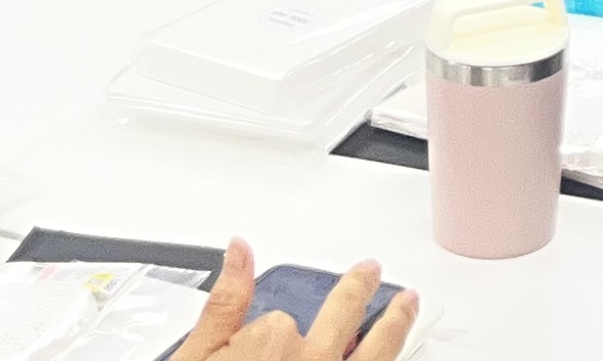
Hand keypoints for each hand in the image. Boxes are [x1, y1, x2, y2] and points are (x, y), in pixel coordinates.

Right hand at [170, 240, 416, 360]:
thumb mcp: (194, 358)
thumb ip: (223, 306)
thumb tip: (240, 253)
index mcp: (272, 343)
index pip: (282, 320)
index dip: (267, 334)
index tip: (252, 348)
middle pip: (345, 321)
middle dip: (358, 294)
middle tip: (371, 273)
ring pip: (376, 353)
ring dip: (394, 326)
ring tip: (408, 304)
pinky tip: (400, 359)